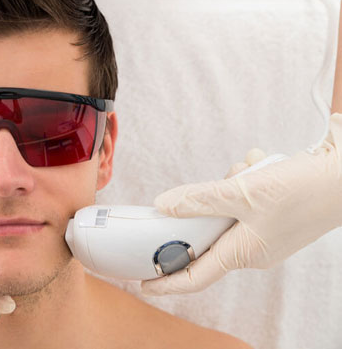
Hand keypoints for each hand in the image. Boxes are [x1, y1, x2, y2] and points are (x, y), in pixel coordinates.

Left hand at [141, 113, 341, 295]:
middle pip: (206, 232)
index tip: (141, 282)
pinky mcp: (274, 213)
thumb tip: (163, 205)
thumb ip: (199, 200)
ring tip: (247, 170)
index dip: (165, 281)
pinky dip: (248, 177)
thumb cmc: (304, 191)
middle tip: (207, 188)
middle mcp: (252, 247)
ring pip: (225, 206)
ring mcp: (265, 231)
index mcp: (243, 254)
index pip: (194, 276)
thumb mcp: (243, 193)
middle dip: (202, 205)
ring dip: (230, 184)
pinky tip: (261, 164)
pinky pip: (246, 194)